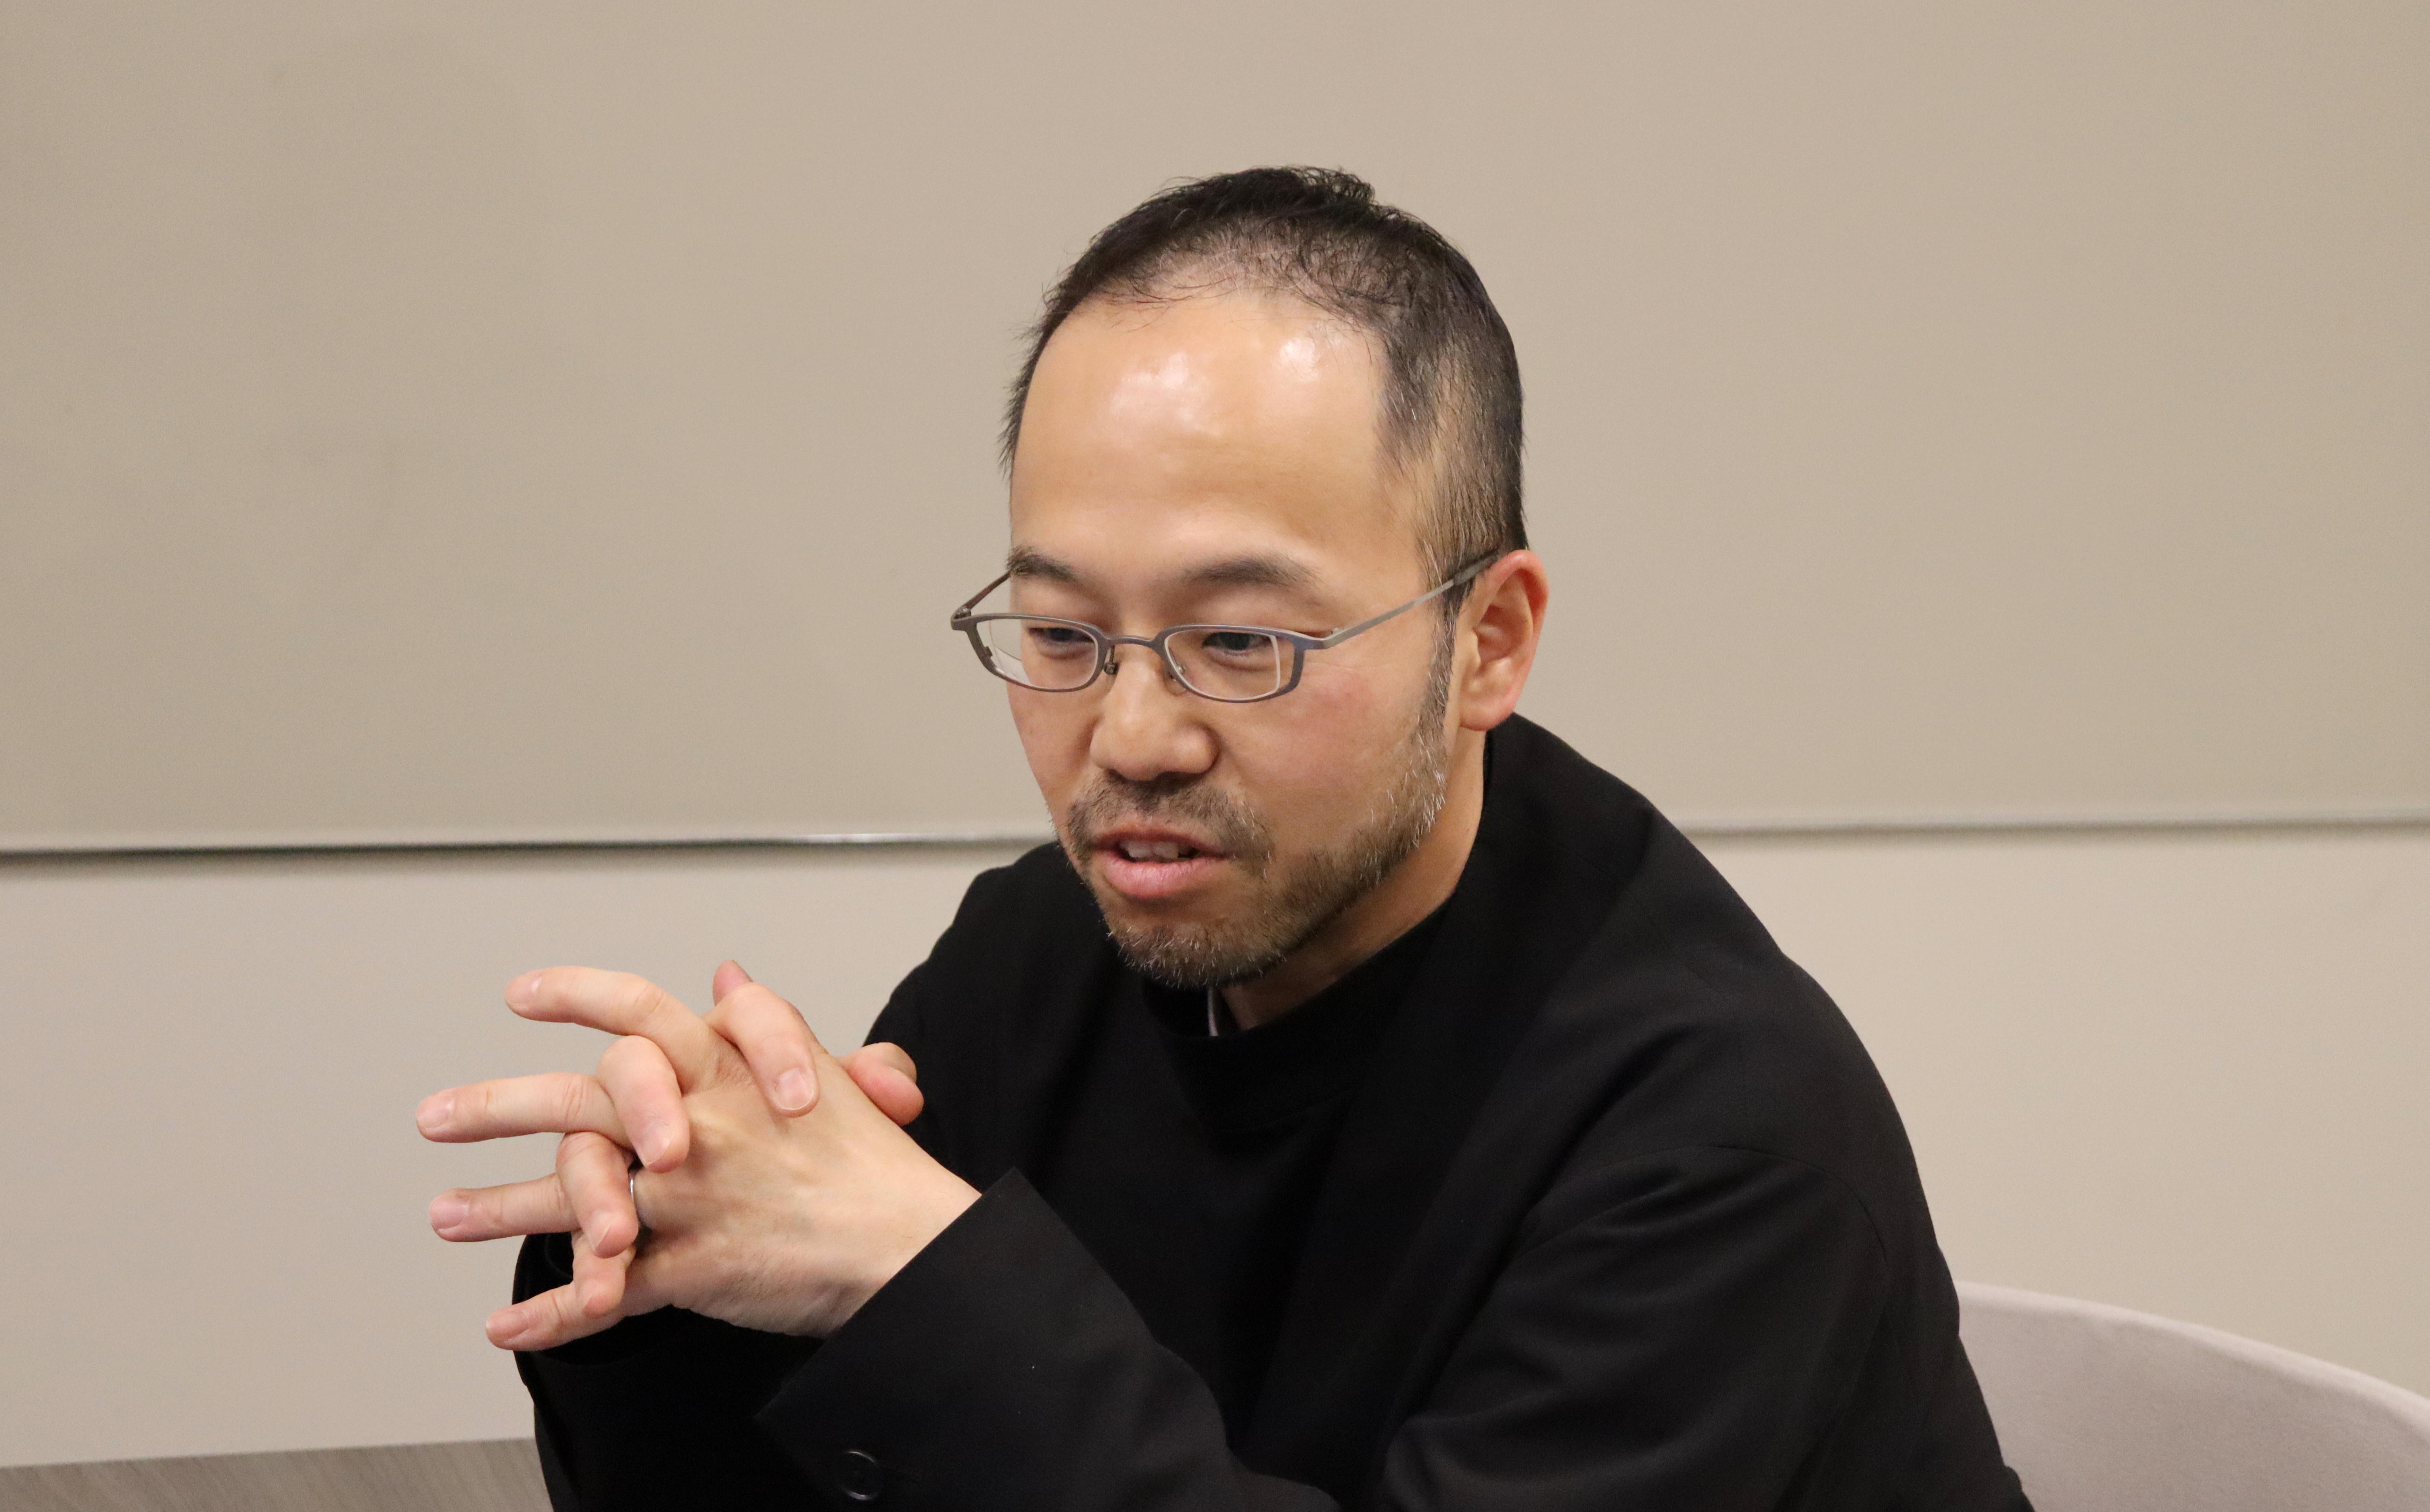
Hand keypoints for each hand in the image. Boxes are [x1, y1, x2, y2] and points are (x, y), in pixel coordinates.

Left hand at [420, 966, 966, 1347]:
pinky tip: (508, 1328)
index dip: (578, 995)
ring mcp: (692, 1196)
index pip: (642, 1011)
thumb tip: (726, 972)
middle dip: (496, 1103)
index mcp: (733, 1068)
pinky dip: (557, 1315)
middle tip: (433, 1113)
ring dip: (500, 1207)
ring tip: (444, 1212)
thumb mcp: (830, 1074)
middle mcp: (702, 1123)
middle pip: (582, 1098)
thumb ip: (769, 1026)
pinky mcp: (693, 1266)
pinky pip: (608, 1292)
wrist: (912, 1248)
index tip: (520, 994)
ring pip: (576, 1196)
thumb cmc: (874, 1166)